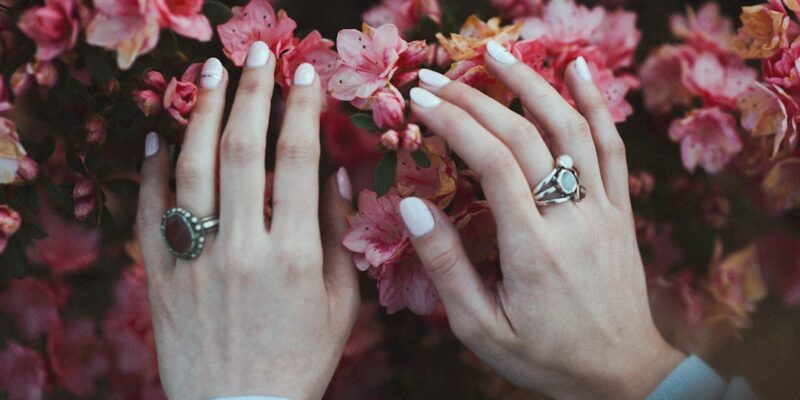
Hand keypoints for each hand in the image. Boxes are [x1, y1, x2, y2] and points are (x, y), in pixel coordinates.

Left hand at [136, 42, 358, 399]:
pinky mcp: (159, 276)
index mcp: (293, 255)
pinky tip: (160, 133)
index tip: (304, 73)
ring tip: (209, 72)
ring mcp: (194, 260)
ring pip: (190, 169)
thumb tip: (331, 172)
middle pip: (240, 151)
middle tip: (256, 51)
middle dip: (250, 92)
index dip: (300, 108)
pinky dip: (150, 169)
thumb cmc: (301, 359)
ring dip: (201, 113)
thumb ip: (336, 234)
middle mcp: (241, 249)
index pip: (295, 160)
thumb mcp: (340, 302)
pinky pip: (149, 212)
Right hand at [403, 41, 684, 398]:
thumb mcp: (481, 328)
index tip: (420, 101)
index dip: (454, 122)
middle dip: (475, 99)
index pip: (492, 163)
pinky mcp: (620, 210)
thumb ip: (446, 268)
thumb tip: (413, 208)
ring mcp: (602, 209)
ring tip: (497, 52)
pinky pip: (612, 147)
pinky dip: (596, 103)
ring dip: (532, 84)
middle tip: (435, 79)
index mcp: (532, 249)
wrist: (622, 375)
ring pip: (571, 129)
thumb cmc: (546, 356)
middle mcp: (572, 218)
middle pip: (524, 137)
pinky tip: (577, 70)